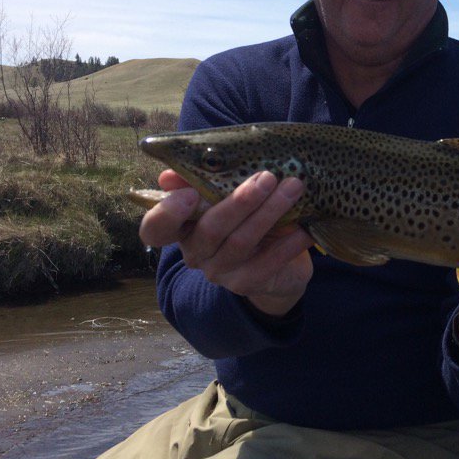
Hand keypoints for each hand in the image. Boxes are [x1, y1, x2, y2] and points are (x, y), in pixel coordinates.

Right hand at [139, 169, 314, 315]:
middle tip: (268, 176)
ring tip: (293, 188)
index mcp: (183, 228)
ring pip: (241, 242)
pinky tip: (303, 228)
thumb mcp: (226, 197)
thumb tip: (168, 175)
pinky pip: (268, 262)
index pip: (155, 229)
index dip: (166, 214)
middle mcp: (196, 253)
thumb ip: (202, 181)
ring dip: (269, 213)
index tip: (189, 194)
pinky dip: (288, 243)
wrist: (275, 266)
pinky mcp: (246, 283)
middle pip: (211, 229)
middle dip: (241, 200)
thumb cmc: (246, 219)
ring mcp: (220, 272)